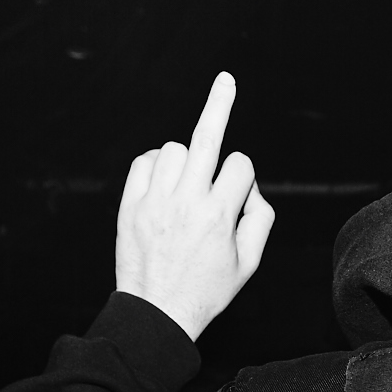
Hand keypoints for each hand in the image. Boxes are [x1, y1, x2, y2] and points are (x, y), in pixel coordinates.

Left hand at [115, 72, 274, 340]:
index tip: (237, 197)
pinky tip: (164, 186)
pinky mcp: (131, 204)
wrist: (157, 311)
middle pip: (207, 138)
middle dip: (220, 104)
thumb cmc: (208, 289)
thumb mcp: (249, 263)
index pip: (240, 165)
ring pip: (176, 149)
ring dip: (187, 159)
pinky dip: (157, 165)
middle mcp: (187, 202)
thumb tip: (249, 186)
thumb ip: (261, 218)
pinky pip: (146, 161)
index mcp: (220, 216)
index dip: (244, 177)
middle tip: (226, 79)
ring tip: (186, 188)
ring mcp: (155, 200)